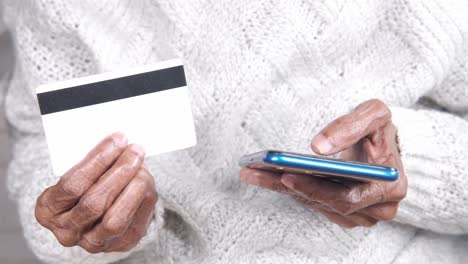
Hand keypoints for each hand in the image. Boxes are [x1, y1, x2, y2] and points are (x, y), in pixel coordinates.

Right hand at [35, 133, 157, 252]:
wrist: (95, 215)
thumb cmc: (86, 184)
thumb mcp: (78, 172)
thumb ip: (93, 162)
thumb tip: (120, 143)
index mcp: (48, 209)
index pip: (72, 184)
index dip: (98, 160)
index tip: (118, 140)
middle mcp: (66, 231)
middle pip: (94, 203)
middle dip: (119, 172)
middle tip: (135, 150)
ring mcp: (92, 242)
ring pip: (115, 219)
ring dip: (134, 187)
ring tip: (142, 165)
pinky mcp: (119, 246)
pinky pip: (134, 223)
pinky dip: (143, 198)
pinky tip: (145, 180)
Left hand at [240, 99, 406, 227]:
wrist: (383, 144)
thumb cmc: (378, 130)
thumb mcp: (373, 115)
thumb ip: (350, 126)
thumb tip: (318, 147)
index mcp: (390, 186)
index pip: (347, 198)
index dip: (315, 189)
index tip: (286, 175)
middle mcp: (379, 208)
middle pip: (326, 205)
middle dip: (289, 188)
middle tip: (256, 172)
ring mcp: (362, 215)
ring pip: (316, 205)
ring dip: (282, 190)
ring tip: (252, 172)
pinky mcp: (345, 214)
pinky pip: (314, 204)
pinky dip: (290, 190)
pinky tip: (267, 177)